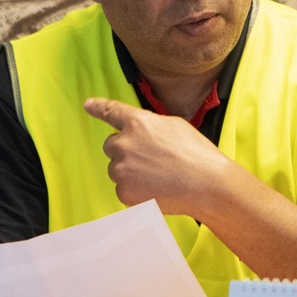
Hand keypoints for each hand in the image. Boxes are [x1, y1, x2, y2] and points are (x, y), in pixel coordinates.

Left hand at [84, 96, 230, 213]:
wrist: (206, 185)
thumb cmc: (196, 154)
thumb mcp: (175, 126)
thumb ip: (151, 125)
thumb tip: (142, 132)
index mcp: (137, 123)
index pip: (111, 112)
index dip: (98, 107)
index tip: (89, 105)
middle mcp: (124, 144)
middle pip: (111, 146)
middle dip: (125, 151)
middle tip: (149, 160)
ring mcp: (121, 169)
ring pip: (117, 169)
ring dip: (130, 172)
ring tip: (158, 176)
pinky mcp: (124, 192)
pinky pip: (123, 190)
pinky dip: (135, 191)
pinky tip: (156, 189)